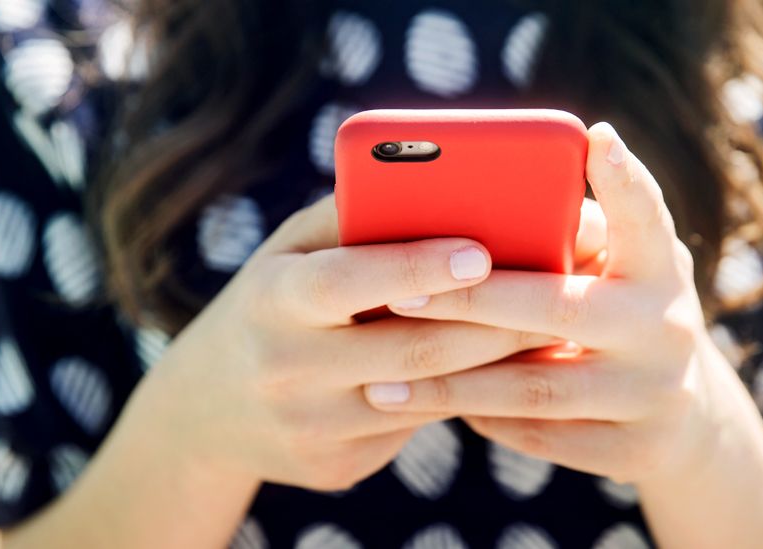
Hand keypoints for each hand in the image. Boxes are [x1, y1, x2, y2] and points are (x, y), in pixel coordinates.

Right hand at [143, 195, 558, 491]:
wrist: (205, 409)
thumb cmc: (268, 304)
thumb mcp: (290, 254)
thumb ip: (352, 219)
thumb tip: (442, 181)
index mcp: (273, 300)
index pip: (348, 281)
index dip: (415, 266)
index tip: (483, 251)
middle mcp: (286, 368)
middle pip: (411, 350)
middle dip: (493, 324)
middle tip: (557, 295)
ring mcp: (310, 427)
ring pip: (425, 397)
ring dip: (492, 365)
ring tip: (545, 331)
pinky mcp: (333, 468)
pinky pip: (411, 429)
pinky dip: (456, 397)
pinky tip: (488, 375)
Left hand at [365, 122, 742, 485]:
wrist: (684, 418)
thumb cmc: (616, 315)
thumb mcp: (613, 272)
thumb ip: (564, 241)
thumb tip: (459, 211)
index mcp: (660, 267)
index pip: (645, 214)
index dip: (623, 178)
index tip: (594, 136)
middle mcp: (668, 326)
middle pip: (554, 309)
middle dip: (469, 302)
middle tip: (397, 296)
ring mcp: (657, 394)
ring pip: (534, 387)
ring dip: (452, 382)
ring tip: (380, 381)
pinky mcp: (637, 451)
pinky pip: (538, 435)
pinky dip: (481, 419)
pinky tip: (431, 408)